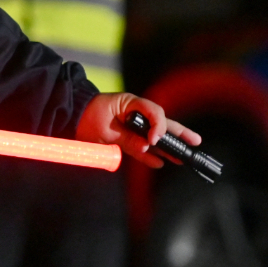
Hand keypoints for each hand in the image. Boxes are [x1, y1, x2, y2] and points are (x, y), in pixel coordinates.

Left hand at [76, 92, 201, 169]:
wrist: (71, 116)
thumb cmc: (87, 116)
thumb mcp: (106, 129)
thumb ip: (127, 139)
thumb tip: (147, 148)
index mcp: (133, 104)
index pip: (155, 113)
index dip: (159, 127)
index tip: (154, 141)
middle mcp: (136, 114)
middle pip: (163, 123)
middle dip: (179, 133)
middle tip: (195, 142)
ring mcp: (132, 126)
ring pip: (155, 137)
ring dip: (169, 147)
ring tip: (184, 157)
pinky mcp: (125, 138)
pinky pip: (142, 148)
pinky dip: (150, 155)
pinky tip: (161, 162)